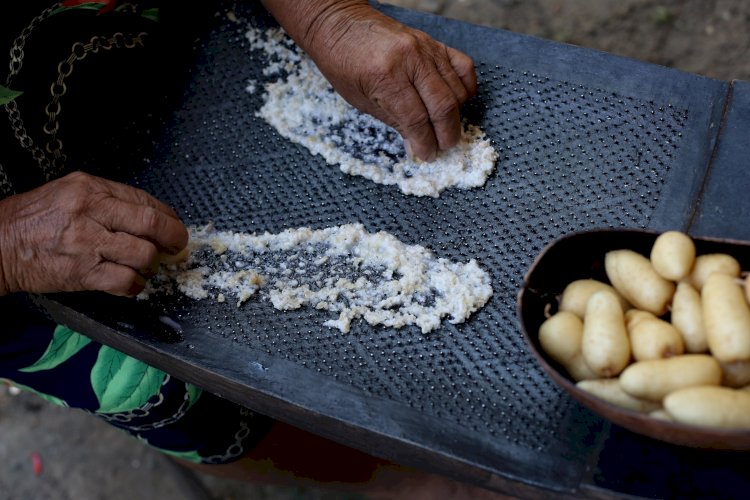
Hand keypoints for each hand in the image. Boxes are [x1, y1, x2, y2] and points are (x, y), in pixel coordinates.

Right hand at [0, 171, 187, 296]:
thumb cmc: (33, 220)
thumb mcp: (69, 192)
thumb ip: (108, 200)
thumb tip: (149, 214)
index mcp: (90, 188)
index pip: (144, 200)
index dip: (168, 215)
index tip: (175, 225)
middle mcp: (90, 212)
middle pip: (151, 224)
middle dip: (173, 238)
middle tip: (176, 246)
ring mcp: (87, 243)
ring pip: (143, 254)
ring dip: (151, 264)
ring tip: (145, 265)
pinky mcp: (82, 272)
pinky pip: (125, 281)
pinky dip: (136, 286)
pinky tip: (132, 284)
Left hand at [261, 0, 476, 161]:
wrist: (339, 23)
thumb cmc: (343, 62)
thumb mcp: (359, 100)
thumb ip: (393, 121)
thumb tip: (416, 146)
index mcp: (386, 77)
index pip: (416, 120)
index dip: (425, 143)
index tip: (427, 155)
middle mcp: (410, 60)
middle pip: (443, 106)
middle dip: (446, 134)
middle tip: (443, 147)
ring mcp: (426, 49)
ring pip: (456, 90)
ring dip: (456, 116)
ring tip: (446, 130)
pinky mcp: (434, 42)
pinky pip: (463, 67)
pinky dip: (465, 88)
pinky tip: (458, 102)